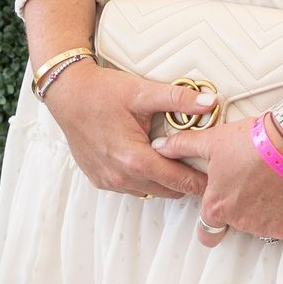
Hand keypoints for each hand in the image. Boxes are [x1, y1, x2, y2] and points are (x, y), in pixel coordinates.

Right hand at [42, 61, 210, 200]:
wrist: (67, 95)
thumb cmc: (101, 93)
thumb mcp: (142, 92)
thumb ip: (178, 99)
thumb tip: (210, 102)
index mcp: (134, 158)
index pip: (180, 181)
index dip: (201, 180)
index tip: (215, 176)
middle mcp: (121, 176)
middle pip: (168, 191)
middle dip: (185, 181)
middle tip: (199, 165)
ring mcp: (109, 181)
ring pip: (150, 191)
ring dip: (164, 181)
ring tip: (175, 160)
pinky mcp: (100, 180)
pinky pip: (132, 187)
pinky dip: (144, 179)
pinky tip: (148, 159)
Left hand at [153, 117, 282, 246]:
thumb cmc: (252, 141)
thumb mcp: (212, 141)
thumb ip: (181, 147)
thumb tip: (158, 147)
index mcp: (216, 207)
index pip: (207, 232)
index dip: (213, 220)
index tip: (223, 205)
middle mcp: (238, 222)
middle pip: (235, 224)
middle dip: (240, 208)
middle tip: (250, 183)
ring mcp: (264, 227)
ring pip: (258, 225)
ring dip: (261, 210)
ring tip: (269, 182)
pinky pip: (281, 226)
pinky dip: (282, 213)